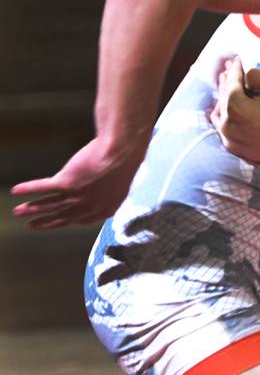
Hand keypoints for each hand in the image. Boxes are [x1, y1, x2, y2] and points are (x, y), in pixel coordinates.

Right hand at [11, 138, 142, 229]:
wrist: (123, 149)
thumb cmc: (128, 157)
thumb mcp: (124, 177)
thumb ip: (113, 185)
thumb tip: (111, 179)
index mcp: (107, 207)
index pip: (85, 219)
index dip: (71, 220)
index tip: (62, 220)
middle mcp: (90, 207)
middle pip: (63, 217)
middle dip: (47, 222)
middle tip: (33, 225)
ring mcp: (77, 196)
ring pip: (49, 204)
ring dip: (31, 208)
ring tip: (18, 211)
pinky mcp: (66, 183)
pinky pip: (42, 188)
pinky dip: (28, 189)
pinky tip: (16, 190)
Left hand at [211, 57, 259, 164]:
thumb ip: (256, 75)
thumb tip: (245, 75)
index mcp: (236, 107)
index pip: (231, 82)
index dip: (235, 68)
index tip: (237, 60)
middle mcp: (227, 124)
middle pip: (223, 97)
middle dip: (227, 81)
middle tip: (228, 70)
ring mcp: (228, 138)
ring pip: (220, 113)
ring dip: (223, 99)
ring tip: (227, 88)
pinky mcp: (232, 148)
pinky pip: (222, 128)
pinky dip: (224, 116)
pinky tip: (227, 110)